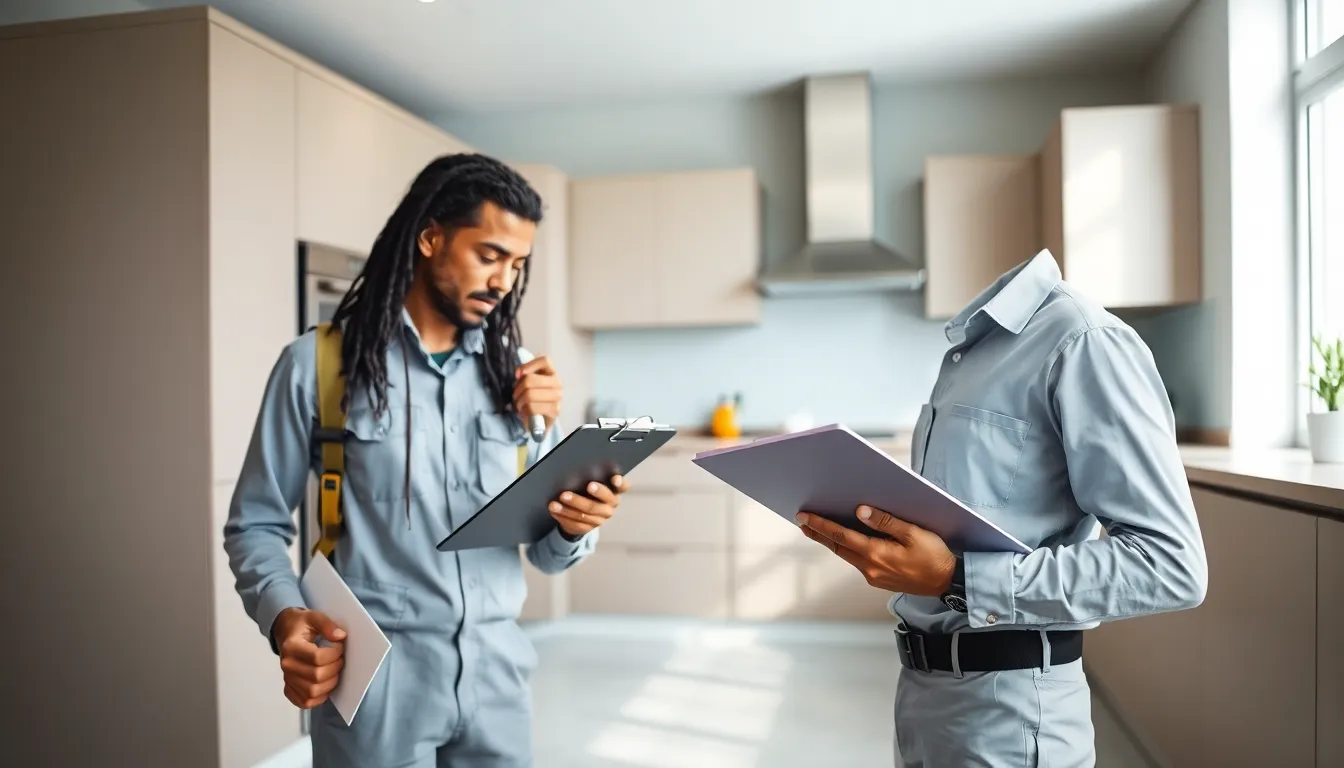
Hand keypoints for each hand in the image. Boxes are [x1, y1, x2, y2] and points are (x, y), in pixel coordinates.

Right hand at [273, 607, 345, 709]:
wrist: (285, 631)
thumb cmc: (301, 625)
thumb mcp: (313, 616)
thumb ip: (327, 624)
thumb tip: (340, 636)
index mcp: (291, 647)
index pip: (317, 658)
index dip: (334, 653)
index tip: (339, 646)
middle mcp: (287, 665)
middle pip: (316, 676)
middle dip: (335, 668)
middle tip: (340, 659)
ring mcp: (287, 679)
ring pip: (312, 692)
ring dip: (330, 684)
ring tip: (334, 671)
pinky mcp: (289, 688)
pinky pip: (304, 702)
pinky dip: (318, 698)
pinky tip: (325, 685)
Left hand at [514, 355, 561, 431]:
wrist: (539, 420)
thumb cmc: (532, 398)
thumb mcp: (527, 383)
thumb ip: (524, 374)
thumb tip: (519, 374)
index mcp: (551, 372)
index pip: (544, 360)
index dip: (528, 366)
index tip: (517, 375)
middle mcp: (557, 383)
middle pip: (530, 380)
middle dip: (517, 390)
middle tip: (516, 397)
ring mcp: (558, 397)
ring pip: (529, 394)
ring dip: (519, 402)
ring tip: (520, 406)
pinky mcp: (555, 410)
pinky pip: (532, 407)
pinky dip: (524, 411)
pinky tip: (525, 413)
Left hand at [547, 475, 628, 537]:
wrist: (582, 508)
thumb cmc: (586, 486)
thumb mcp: (588, 478)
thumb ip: (587, 473)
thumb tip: (571, 466)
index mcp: (615, 490)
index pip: (622, 486)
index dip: (620, 483)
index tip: (614, 478)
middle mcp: (611, 505)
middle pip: (597, 505)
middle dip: (580, 500)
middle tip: (565, 494)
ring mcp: (601, 518)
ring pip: (584, 515)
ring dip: (567, 509)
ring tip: (554, 503)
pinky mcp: (589, 527)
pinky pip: (576, 524)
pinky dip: (563, 517)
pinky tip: (554, 510)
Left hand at [797, 505, 956, 596]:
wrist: (947, 581)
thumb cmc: (934, 555)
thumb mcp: (913, 533)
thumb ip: (885, 521)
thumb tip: (859, 511)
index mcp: (876, 553)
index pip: (841, 536)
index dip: (820, 525)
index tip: (803, 517)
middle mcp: (870, 568)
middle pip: (838, 548)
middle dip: (819, 534)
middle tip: (802, 522)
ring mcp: (873, 576)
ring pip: (846, 556)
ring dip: (832, 542)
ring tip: (818, 530)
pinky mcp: (879, 580)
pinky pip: (857, 562)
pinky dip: (847, 550)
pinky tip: (845, 543)